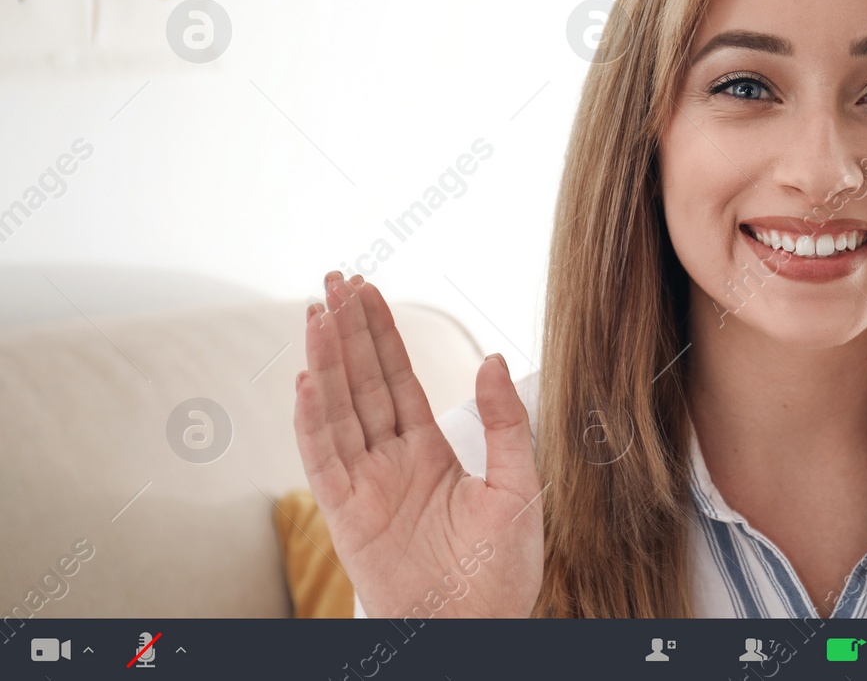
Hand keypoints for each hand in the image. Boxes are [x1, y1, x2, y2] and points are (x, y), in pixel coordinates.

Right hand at [293, 271, 542, 617]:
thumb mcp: (520, 486)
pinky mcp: (346, 515)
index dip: (381, 334)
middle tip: (333, 277)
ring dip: (326, 361)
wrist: (475, 630)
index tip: (366, 290)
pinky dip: (312, 421)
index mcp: (428, 453)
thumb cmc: (500, 573)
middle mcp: (389, 462)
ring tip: (317, 311)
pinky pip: (323, 460)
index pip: (397, 380)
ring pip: (337, 410)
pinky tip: (306, 380)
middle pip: (361, 383)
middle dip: (347, 331)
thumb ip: (507, 422)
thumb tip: (489, 358)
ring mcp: (363, 486)